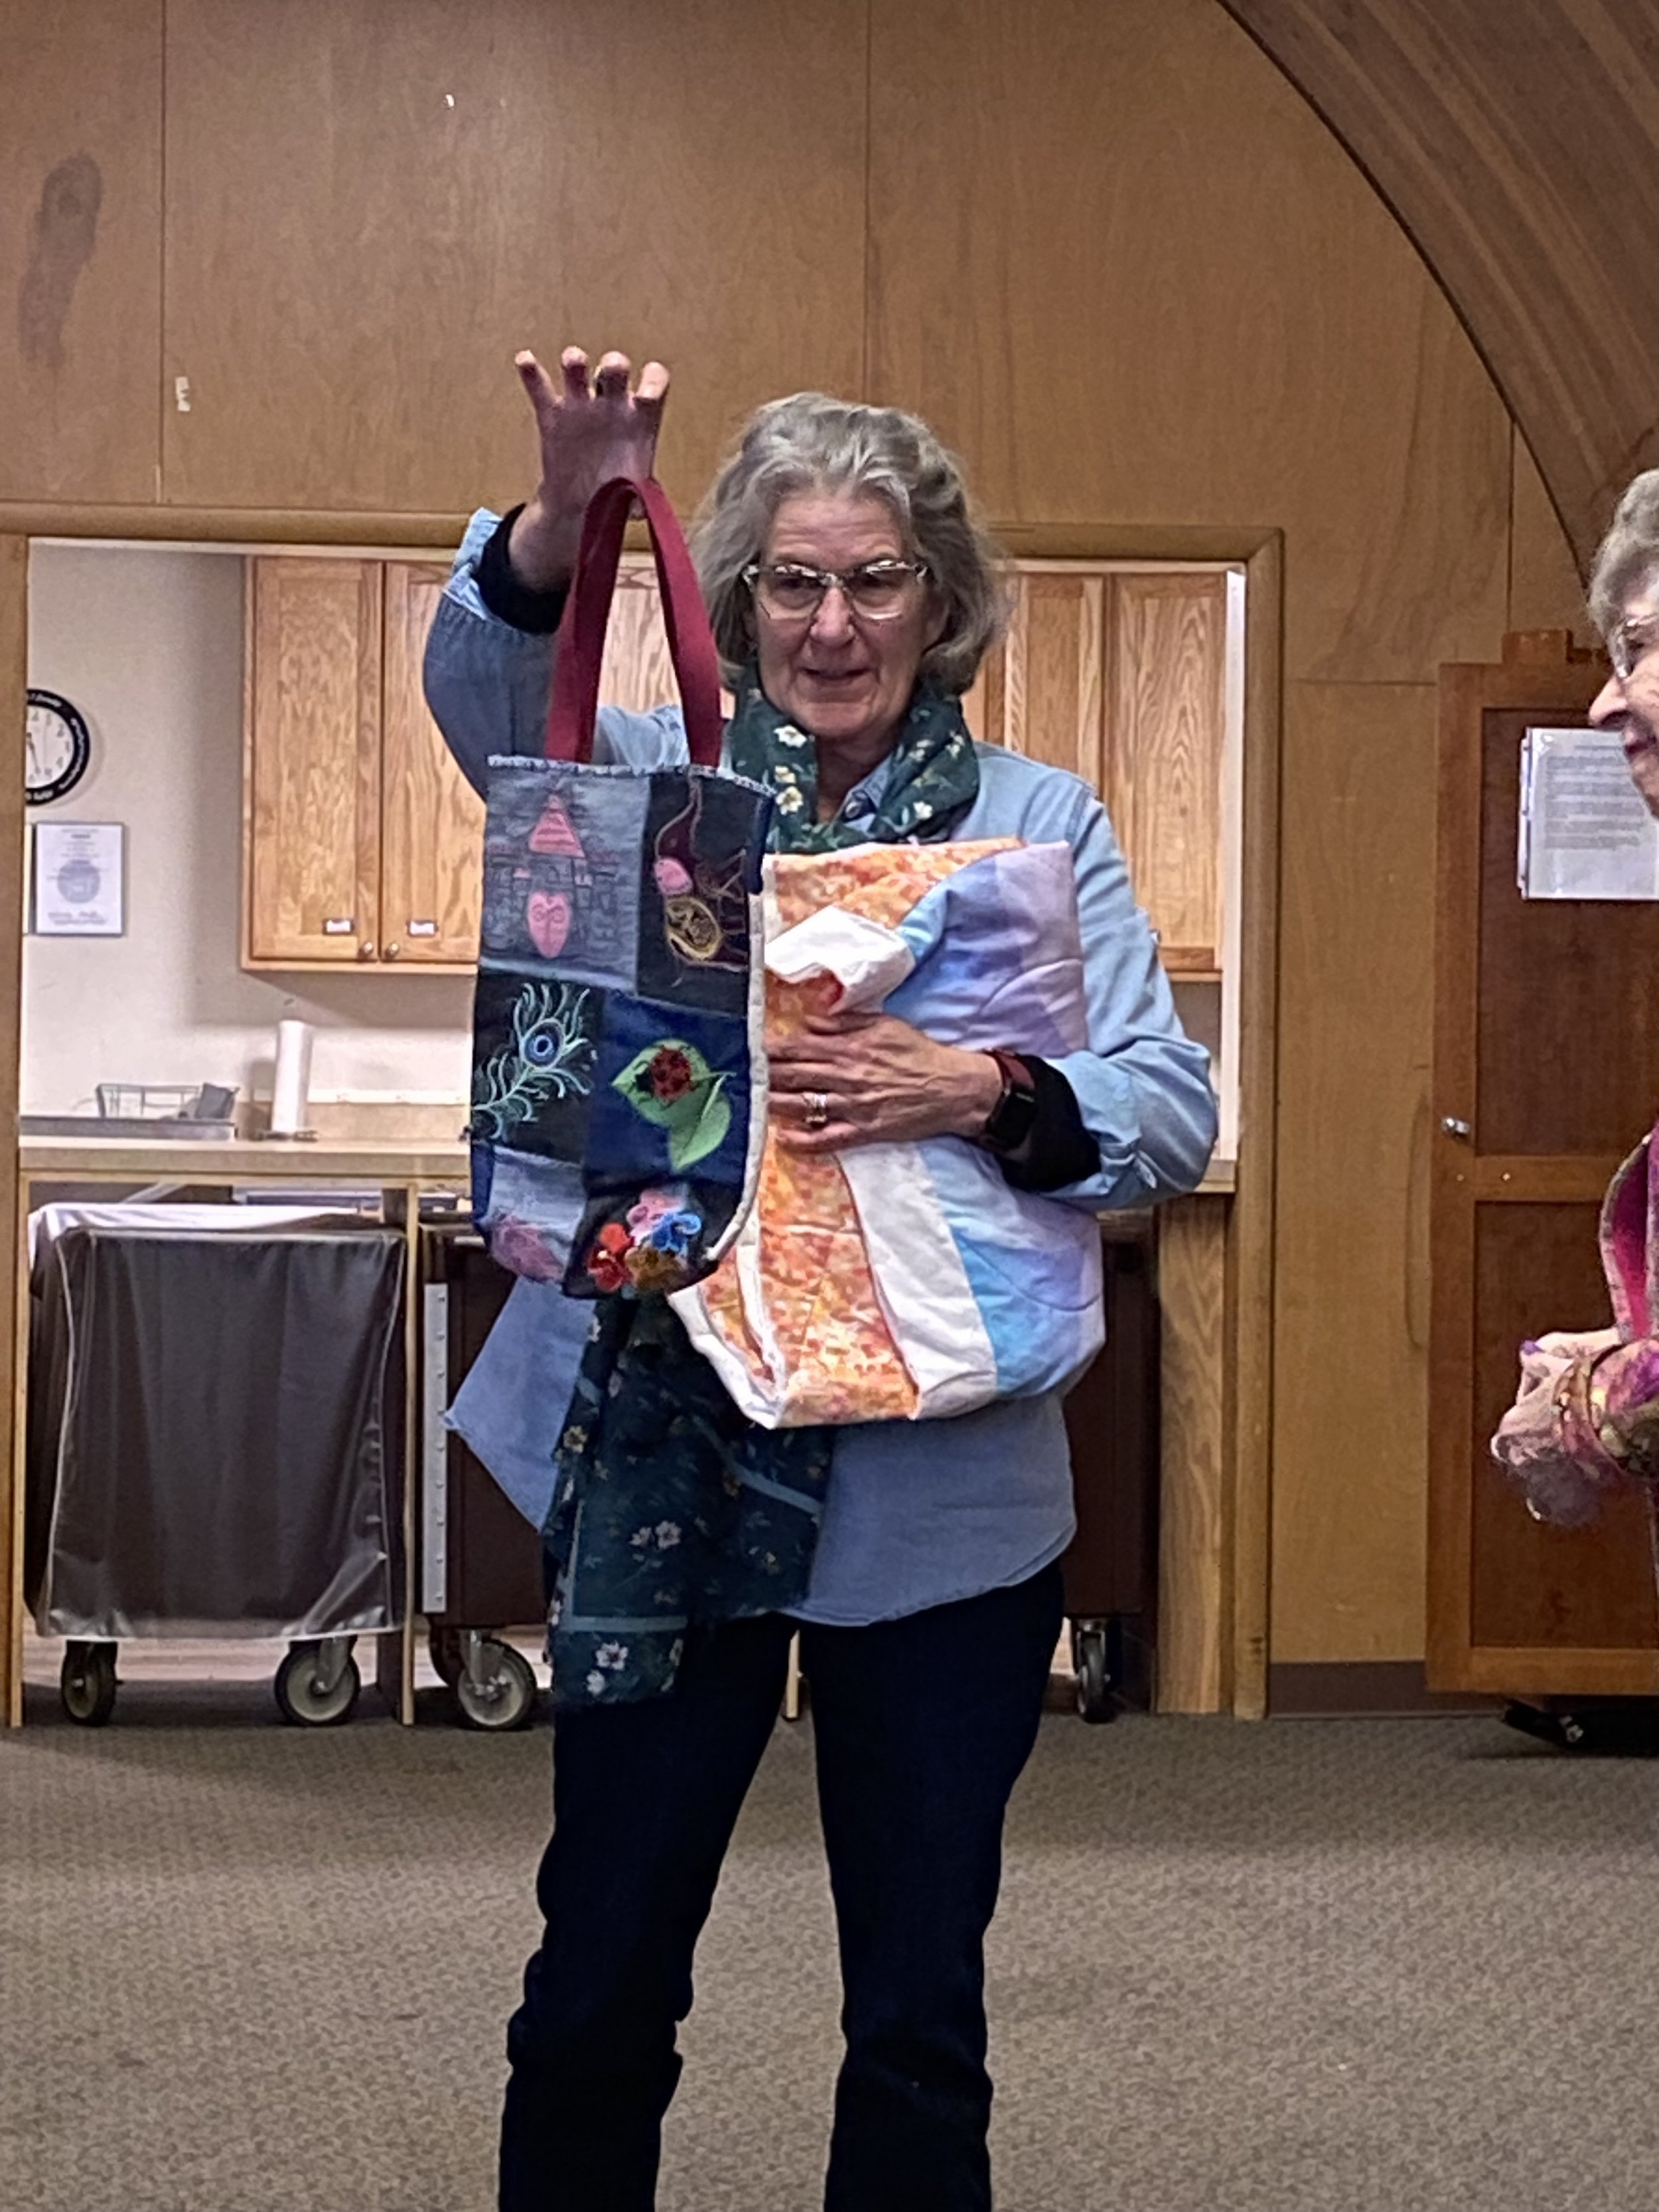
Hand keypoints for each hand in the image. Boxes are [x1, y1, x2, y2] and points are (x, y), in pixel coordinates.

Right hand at [507, 346, 669, 590]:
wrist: (581, 505)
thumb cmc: (615, 494)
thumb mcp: (634, 497)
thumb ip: (639, 497)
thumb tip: (638, 510)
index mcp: (639, 416)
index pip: (654, 380)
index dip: (653, 381)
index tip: (646, 397)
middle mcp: (611, 403)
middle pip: (615, 366)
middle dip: (613, 364)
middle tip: (610, 373)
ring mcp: (580, 405)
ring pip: (577, 368)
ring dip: (575, 361)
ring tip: (573, 364)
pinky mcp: (552, 414)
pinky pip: (539, 387)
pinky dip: (530, 372)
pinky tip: (526, 360)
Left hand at [769, 1009, 1001, 1152]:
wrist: (952, 1087)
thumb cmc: (919, 1052)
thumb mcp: (884, 1024)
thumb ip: (845, 1022)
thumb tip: (811, 1021)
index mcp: (849, 1047)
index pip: (799, 1046)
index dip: (771, 1048)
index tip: (748, 1048)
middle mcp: (846, 1076)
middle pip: (794, 1075)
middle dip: (763, 1075)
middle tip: (737, 1076)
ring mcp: (853, 1106)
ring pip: (803, 1105)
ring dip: (774, 1104)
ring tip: (750, 1103)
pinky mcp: (864, 1130)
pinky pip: (828, 1138)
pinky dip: (804, 1140)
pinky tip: (784, 1139)